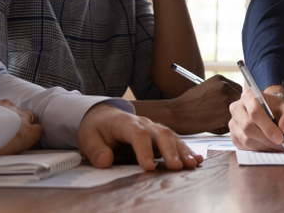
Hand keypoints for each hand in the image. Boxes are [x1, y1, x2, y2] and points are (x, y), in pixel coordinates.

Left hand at [0, 93, 43, 155]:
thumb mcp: (8, 157)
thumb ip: (16, 149)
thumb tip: (15, 151)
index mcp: (27, 133)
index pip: (38, 130)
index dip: (32, 133)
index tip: (25, 139)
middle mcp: (19, 116)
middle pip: (28, 115)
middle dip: (20, 120)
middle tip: (8, 130)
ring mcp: (5, 105)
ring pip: (9, 106)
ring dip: (4, 113)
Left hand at [78, 103, 202, 171]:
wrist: (103, 116)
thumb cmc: (97, 128)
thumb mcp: (87, 138)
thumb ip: (95, 150)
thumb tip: (105, 161)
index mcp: (125, 122)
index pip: (138, 134)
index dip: (144, 150)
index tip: (149, 167)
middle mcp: (144, 122)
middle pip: (160, 134)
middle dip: (170, 150)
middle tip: (177, 167)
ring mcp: (154, 127)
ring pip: (172, 136)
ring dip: (183, 150)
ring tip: (192, 164)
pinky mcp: (160, 135)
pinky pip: (175, 141)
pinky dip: (186, 150)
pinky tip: (196, 159)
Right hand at [166, 75, 242, 134]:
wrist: (176, 113)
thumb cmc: (187, 104)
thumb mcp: (205, 90)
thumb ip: (219, 92)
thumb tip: (232, 99)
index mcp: (221, 79)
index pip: (237, 89)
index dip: (231, 100)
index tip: (224, 107)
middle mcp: (225, 86)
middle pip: (240, 100)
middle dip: (232, 109)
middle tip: (218, 116)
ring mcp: (227, 99)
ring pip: (236, 112)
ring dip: (227, 118)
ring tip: (211, 121)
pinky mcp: (225, 113)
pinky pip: (231, 122)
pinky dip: (223, 127)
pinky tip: (210, 125)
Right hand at [229, 86, 283, 151]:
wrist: (268, 111)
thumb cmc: (274, 108)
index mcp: (248, 96)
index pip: (255, 113)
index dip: (268, 127)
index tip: (280, 138)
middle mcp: (237, 108)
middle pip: (249, 127)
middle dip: (267, 140)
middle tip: (282, 145)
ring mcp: (233, 123)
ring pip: (246, 140)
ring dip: (265, 146)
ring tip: (279, 146)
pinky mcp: (234, 136)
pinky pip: (245, 147)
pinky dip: (259, 150)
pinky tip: (269, 147)